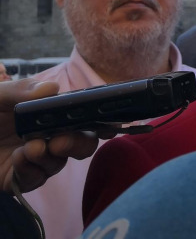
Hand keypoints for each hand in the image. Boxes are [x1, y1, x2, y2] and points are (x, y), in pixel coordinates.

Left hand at [1, 79, 99, 193]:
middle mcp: (44, 134)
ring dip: (50, 157)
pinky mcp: (17, 179)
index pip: (79, 114)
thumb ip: (20, 92)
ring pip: (60, 163)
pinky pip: (36, 179)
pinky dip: (31, 171)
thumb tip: (53, 89)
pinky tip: (17, 160)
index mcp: (43, 112)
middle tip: (60, 142)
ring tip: (30, 150)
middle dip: (78, 143)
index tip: (105, 122)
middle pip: (80, 142)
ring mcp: (31, 158)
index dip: (97, 118)